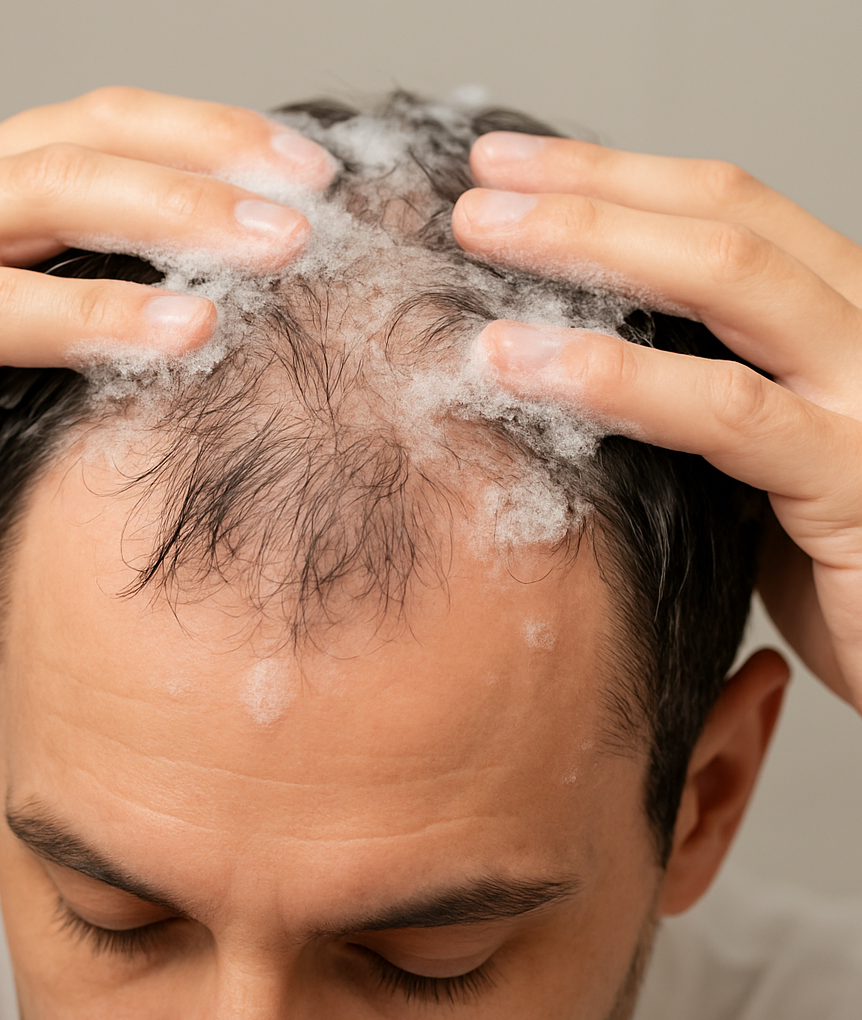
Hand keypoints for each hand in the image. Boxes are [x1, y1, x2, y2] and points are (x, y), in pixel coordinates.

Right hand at [0, 87, 334, 578]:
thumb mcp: (8, 358)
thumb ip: (78, 320)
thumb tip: (207, 320)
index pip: (99, 131)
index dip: (208, 137)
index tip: (308, 174)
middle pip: (85, 142)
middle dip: (210, 161)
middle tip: (312, 200)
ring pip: (44, 198)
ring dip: (176, 216)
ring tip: (276, 249)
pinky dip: (96, 318)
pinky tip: (184, 333)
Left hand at [452, 132, 861, 710]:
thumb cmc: (825, 567)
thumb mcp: (752, 461)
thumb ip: (695, 397)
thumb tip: (574, 352)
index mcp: (834, 320)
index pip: (724, 213)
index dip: (612, 178)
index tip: (509, 169)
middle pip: (723, 219)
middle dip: (590, 193)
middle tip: (479, 187)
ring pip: (729, 281)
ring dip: (590, 248)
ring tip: (480, 240)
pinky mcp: (856, 478)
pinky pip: (729, 410)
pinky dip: (621, 379)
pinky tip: (528, 365)